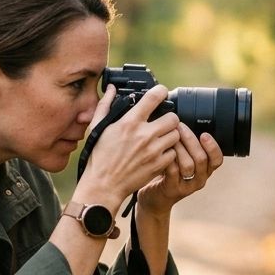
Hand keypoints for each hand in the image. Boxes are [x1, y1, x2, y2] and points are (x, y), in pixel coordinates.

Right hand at [75, 85, 180, 210]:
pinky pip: (174, 153)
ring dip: (170, 135)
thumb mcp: (97, 127)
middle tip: (163, 122)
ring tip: (161, 138)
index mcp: (130, 122)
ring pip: (176, 135)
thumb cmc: (99, 157)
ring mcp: (153, 151)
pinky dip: (169, 152)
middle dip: (169, 118)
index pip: (154, 97)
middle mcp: (144, 135)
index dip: (161, 91)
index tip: (162, 93)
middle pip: (173, 118)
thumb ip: (105, 105)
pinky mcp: (159, 165)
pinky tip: (159, 153)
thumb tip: (111, 89)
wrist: (104, 185)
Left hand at [138, 120, 223, 216]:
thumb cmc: (168, 173)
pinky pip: (172, 172)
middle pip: (201, 159)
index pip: (217, 159)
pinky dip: (167, 158)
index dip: (213, 147)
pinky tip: (161, 150)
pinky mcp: (172, 190)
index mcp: (205, 170)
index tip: (204, 134)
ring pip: (188, 165)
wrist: (155, 197)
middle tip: (180, 127)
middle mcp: (199, 179)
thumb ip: (187, 145)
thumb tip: (183, 120)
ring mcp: (186, 186)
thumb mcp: (181, 158)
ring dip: (178, 148)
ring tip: (169, 137)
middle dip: (190, 140)